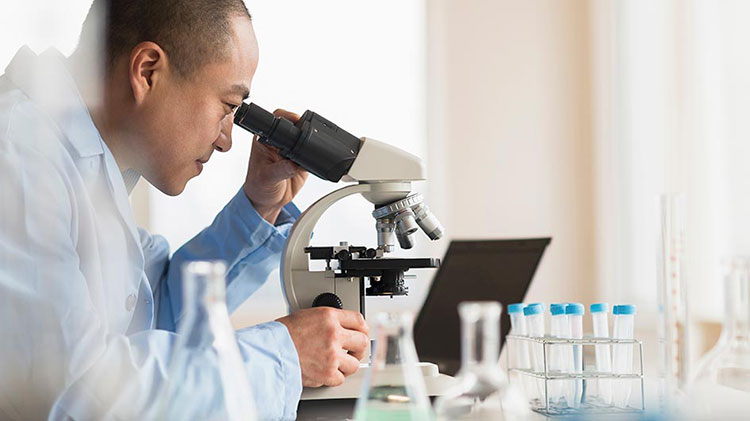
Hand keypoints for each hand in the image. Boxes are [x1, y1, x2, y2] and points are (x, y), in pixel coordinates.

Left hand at [243, 109, 308, 223]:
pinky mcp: (302, 161)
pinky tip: (315, 162)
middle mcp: (279, 142)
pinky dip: (317, 157)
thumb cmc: (258, 187)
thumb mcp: (266, 178)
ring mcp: (292, 151)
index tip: (298, 120)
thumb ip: (280, 170)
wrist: (268, 202)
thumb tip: (294, 164)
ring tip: (311, 152)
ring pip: (306, 139)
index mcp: (265, 140)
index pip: (277, 119)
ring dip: (312, 143)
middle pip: (296, 126)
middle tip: (308, 136)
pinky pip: (313, 155)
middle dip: (304, 129)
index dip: (288, 116)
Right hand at [276, 307, 369, 386]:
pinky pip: (340, 378)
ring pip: (354, 364)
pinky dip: (334, 377)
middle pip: (362, 341)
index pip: (358, 319)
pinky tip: (327, 371)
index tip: (361, 333)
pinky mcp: (327, 373)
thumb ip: (328, 321)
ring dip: (347, 365)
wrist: (270, 350)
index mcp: (329, 317)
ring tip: (338, 363)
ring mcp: (332, 355)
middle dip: (358, 348)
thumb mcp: (308, 316)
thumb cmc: (283, 334)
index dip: (362, 328)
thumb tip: (342, 327)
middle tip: (353, 351)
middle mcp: (333, 334)